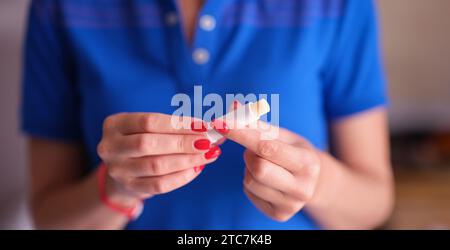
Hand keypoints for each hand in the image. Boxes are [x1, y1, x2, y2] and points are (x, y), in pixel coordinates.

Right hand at [97, 113, 220, 204]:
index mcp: (115, 124)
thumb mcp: (148, 127)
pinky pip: (159, 185)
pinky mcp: (130, 187)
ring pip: (156, 166)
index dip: (177, 124)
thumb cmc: (141, 140)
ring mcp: (118, 170)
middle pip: (149, 144)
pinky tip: (196, 169)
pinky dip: (181, 177)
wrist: (123, 169)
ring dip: (186, 160)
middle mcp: (111, 146)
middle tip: (207, 142)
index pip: (148, 121)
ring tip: (207, 155)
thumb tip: (209, 127)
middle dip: (183, 143)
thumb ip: (174, 125)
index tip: (202, 126)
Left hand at [215, 118, 320, 221]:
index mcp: (307, 163)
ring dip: (248, 167)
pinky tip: (263, 177)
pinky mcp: (279, 215)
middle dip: (249, 154)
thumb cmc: (294, 152)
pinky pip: (249, 192)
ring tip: (263, 163)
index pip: (267, 147)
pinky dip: (249, 180)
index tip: (221, 123)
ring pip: (250, 181)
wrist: (313, 182)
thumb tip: (234, 108)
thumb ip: (258, 123)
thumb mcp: (284, 136)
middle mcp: (302, 188)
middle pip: (258, 168)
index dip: (241, 134)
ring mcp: (291, 205)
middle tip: (254, 149)